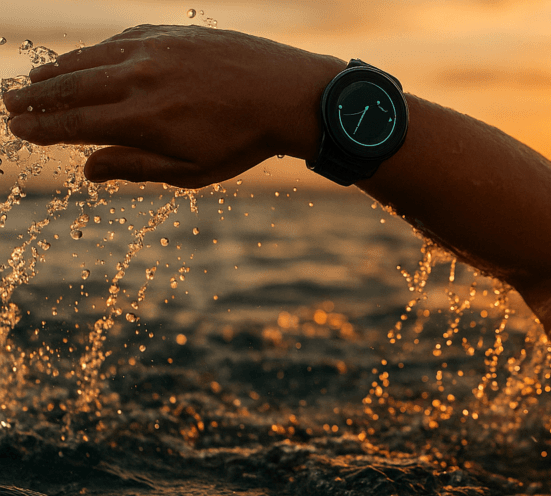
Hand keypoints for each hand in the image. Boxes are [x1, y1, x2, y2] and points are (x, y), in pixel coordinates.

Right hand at [2, 25, 344, 187]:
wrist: (287, 94)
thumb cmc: (244, 142)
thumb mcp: (193, 171)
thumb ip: (137, 168)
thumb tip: (87, 170)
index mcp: (143, 120)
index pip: (75, 125)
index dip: (41, 130)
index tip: (18, 133)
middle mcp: (141, 79)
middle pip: (71, 88)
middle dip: (35, 99)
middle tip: (9, 107)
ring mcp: (154, 50)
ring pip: (90, 59)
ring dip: (56, 72)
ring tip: (32, 84)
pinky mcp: (170, 33)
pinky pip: (119, 40)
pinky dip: (94, 52)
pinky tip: (82, 60)